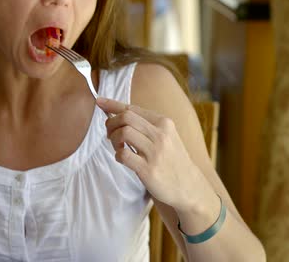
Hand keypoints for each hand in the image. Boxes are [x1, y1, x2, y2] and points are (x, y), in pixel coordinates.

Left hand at [97, 97, 212, 211]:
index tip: (99, 101)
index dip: (112, 104)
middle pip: (125, 117)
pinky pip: (123, 155)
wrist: (189, 186)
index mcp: (164, 123)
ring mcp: (155, 152)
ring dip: (114, 139)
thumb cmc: (172, 159)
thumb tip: (117, 113)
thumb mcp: (166, 136)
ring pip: (123, 133)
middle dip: (111, 123)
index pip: (132, 108)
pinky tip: (122, 158)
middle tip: (109, 134)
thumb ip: (145, 125)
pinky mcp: (148, 169)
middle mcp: (160, 135)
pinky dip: (117, 155)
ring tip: (118, 147)